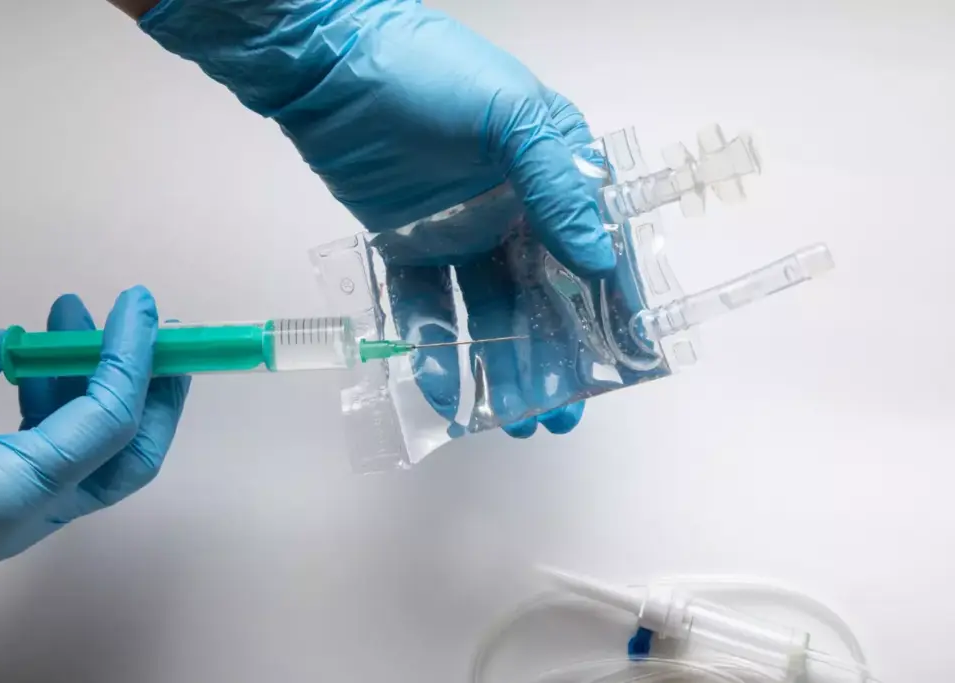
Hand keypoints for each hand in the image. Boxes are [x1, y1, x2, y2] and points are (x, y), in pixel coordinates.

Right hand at [0, 287, 188, 569]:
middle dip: (154, 386)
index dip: (133, 355)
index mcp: (12, 492)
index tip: (138, 301)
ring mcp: (18, 517)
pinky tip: (29, 356)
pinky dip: (54, 402)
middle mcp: (29, 515)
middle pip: (132, 454)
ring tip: (70, 311)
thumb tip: (12, 345)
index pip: (109, 419)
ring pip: (95, 452)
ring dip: (96, 379)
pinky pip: (49, 453)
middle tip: (148, 323)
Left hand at [140, 0, 614, 435]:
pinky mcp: (408, 246)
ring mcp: (461, 231)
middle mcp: (514, 208)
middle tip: (561, 413)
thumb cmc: (429, 75)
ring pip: (492, 311)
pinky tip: (446, 389)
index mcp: (552, 172)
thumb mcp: (511, 115)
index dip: (613, 305)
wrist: (328, 63)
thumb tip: (602, 263)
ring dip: (505, 365)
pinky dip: (436, 347)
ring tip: (515, 418)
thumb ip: (556, 188)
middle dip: (558, 356)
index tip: (627, 361)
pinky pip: (428, 305)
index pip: (594, 247)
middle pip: (544, 294)